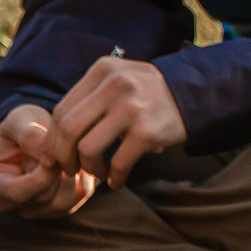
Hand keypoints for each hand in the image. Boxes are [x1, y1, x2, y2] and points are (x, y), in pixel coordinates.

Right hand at [0, 104, 98, 217]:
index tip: (55, 154)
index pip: (16, 192)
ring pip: (61, 204)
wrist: (37, 133)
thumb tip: (47, 156)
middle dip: (60, 172)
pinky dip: (82, 182)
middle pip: (42, 198)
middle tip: (68, 149)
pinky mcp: (50, 211)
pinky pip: (75, 203)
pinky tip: (78, 165)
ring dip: (74, 178)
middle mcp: (3, 201)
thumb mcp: (21, 118)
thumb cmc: (23, 125)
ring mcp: (27, 210)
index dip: (42, 175)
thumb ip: (29, 134)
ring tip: (72, 155)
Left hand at [46, 57, 186, 188]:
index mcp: (103, 70)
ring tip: (98, 173)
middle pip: (67, 129)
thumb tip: (53, 140)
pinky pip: (119, 163)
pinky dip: (115, 177)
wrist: (198, 93)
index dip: (53, 139)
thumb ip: (89, 99)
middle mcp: (115, 85)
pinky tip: (118, 180)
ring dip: (88, 169)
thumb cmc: (151, 93)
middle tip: (70, 169)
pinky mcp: (148, 130)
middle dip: (63, 156)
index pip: (62, 109)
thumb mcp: (120, 80)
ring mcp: (132, 107)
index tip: (55, 156)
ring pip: (87, 148)